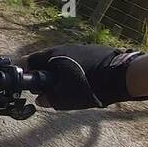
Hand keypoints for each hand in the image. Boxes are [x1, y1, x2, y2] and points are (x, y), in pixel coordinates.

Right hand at [20, 44, 146, 109]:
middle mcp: (63, 48)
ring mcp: (79, 48)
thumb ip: (49, 99)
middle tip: (46, 90)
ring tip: (65, 89)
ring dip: (59, 74)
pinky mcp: (92, 51)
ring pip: (61, 61)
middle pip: (45, 61)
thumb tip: (40, 99)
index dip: (25, 73)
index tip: (25, 85)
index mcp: (53, 55)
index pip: (29, 61)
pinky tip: (80, 83)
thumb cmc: (89, 86)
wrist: (122, 76)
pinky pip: (75, 61)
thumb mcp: (65, 98)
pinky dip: (72, 72)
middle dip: (43, 75)